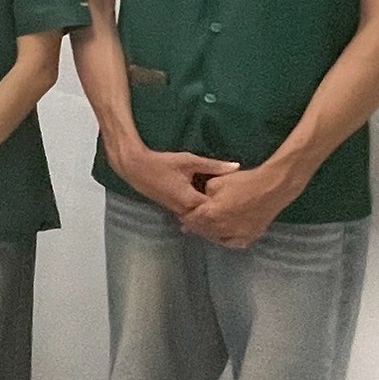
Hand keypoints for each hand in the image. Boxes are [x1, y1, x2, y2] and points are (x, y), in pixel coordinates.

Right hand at [114, 144, 240, 219]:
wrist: (136, 168)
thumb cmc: (162, 163)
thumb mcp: (189, 161)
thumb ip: (214, 166)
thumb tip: (237, 167)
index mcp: (191, 200)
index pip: (216, 209)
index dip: (230, 204)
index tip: (243, 198)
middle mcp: (185, 210)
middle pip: (209, 218)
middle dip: (222, 213)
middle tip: (239, 207)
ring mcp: (177, 212)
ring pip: (200, 218)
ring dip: (211, 213)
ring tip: (228, 208)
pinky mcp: (173, 209)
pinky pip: (191, 215)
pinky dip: (201, 212)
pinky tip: (210, 206)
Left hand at [180, 160, 305, 249]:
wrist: (272, 188)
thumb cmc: (243, 182)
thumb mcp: (215, 183)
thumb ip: (202, 195)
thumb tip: (198, 202)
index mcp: (210, 214)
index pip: (190, 220)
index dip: (185, 216)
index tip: (182, 213)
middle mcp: (221, 229)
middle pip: (201, 230)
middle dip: (194, 225)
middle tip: (190, 221)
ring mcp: (236, 236)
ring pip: (215, 238)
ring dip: (208, 232)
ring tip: (205, 225)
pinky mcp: (249, 238)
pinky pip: (232, 242)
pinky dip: (224, 238)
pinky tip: (222, 233)